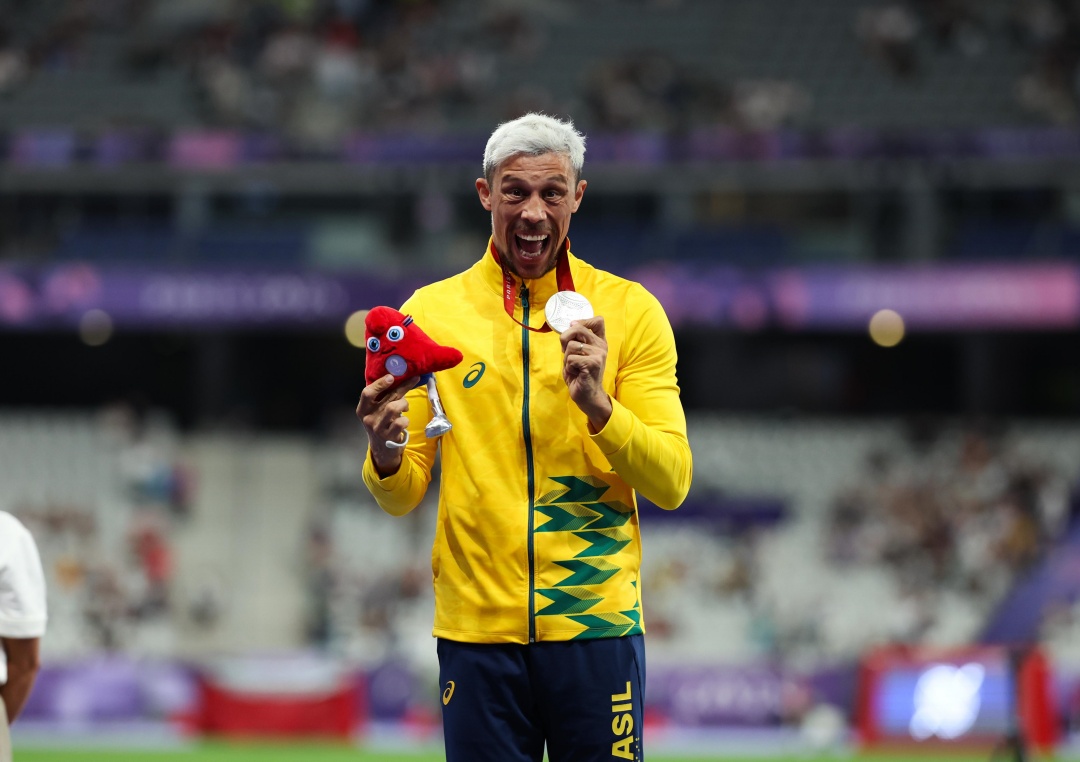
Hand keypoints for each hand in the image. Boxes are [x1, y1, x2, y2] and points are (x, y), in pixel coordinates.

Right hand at [356, 374, 411, 475]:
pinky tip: (404, 422)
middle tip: (413, 379)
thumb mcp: (376, 412)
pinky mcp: (388, 436)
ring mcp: (378, 428)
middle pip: (386, 398)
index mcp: (362, 409)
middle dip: (403, 386)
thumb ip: (383, 398)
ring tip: (405, 407)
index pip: (367, 393)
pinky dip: (406, 420)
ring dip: (404, 404)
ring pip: (394, 407)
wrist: (382, 450)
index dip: (380, 384)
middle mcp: (368, 418)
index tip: (391, 377)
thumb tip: (398, 378)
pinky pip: (401, 422)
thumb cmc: (381, 425)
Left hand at [560, 316, 612, 431]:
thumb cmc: (580, 375)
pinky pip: (570, 358)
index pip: (598, 320)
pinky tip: (576, 373)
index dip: (583, 321)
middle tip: (567, 353)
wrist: (588, 396)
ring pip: (571, 345)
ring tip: (574, 367)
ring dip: (566, 358)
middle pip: (578, 328)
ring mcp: (598, 354)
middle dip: (565, 339)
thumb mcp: (577, 354)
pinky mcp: (593, 363)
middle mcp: (601, 346)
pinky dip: (569, 367)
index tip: (574, 329)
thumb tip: (571, 324)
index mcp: (600, 342)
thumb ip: (576, 339)